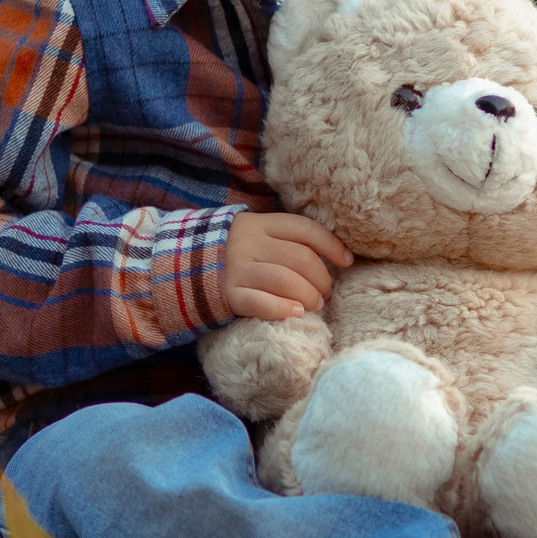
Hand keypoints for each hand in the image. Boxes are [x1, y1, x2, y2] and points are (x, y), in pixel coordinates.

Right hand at [223, 211, 351, 320]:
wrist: (190, 266)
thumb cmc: (243, 254)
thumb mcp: (263, 236)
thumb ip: (292, 241)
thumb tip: (341, 257)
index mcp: (261, 224)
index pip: (305, 229)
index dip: (331, 245)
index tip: (347, 261)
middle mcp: (248, 242)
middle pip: (299, 258)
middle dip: (321, 279)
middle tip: (326, 293)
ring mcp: (236, 268)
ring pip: (284, 280)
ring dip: (308, 296)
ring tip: (315, 305)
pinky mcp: (228, 294)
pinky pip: (260, 302)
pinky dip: (283, 309)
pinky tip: (297, 313)